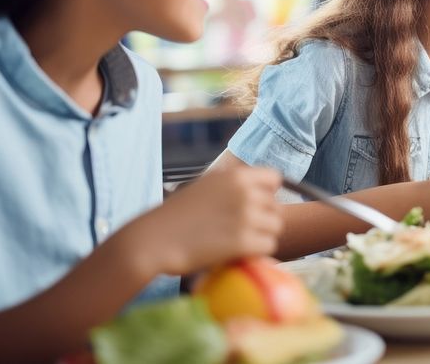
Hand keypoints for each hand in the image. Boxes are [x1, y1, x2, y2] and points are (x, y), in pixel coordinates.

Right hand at [131, 165, 282, 276]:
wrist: (153, 239)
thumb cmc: (176, 215)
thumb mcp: (206, 186)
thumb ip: (233, 186)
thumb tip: (262, 192)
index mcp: (236, 176)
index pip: (274, 178)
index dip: (269, 193)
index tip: (258, 204)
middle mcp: (245, 193)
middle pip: (276, 207)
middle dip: (264, 219)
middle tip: (242, 230)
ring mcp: (246, 217)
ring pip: (275, 228)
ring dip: (261, 237)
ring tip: (239, 242)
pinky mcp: (243, 241)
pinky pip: (268, 246)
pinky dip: (256, 252)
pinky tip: (238, 253)